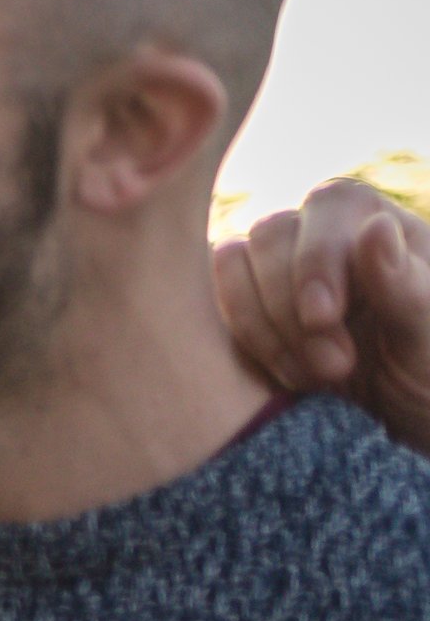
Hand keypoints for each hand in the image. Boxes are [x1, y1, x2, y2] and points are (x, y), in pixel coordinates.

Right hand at [216, 179, 429, 454]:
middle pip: (272, 233)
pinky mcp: (242, 303)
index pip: (330, 206)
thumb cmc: (429, 368)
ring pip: (233, 264)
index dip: (316, 258)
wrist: (405, 414)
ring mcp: (274, 267)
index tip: (323, 318)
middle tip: (337, 367)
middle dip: (292, 308)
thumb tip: (375, 226)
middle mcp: (320, 233)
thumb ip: (402, 282)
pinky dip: (245, 340)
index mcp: (375, 221)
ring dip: (266, 327)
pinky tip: (288, 375)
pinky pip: (213, 301)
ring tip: (316, 376)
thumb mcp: (428, 334)